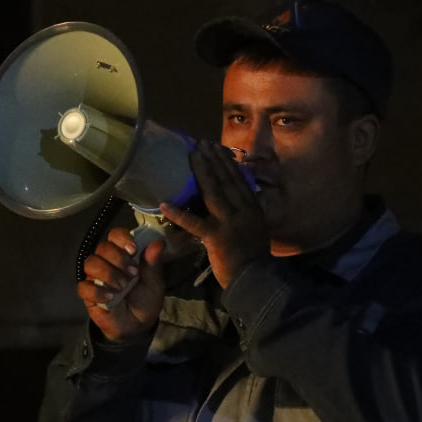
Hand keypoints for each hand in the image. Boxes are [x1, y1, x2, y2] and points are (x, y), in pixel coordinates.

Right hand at [80, 228, 164, 342]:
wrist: (137, 325)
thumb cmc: (145, 299)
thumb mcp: (154, 282)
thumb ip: (153, 264)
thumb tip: (158, 243)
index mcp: (124, 254)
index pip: (115, 235)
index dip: (122, 239)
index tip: (133, 250)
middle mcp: (107, 261)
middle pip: (102, 247)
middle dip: (118, 259)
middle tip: (132, 274)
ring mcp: (96, 277)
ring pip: (91, 263)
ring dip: (108, 273)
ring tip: (123, 286)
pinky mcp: (88, 294)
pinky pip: (83, 286)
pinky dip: (97, 291)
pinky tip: (110, 297)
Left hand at [160, 139, 268, 287]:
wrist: (256, 279)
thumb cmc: (254, 256)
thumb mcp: (256, 227)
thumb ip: (246, 211)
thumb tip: (236, 197)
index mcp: (252, 208)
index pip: (238, 180)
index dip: (226, 162)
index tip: (216, 147)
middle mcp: (243, 210)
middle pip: (226, 180)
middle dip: (213, 159)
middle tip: (201, 143)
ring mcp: (230, 223)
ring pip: (214, 193)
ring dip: (202, 172)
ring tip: (192, 156)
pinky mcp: (216, 238)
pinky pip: (195, 224)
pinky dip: (179, 214)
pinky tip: (165, 205)